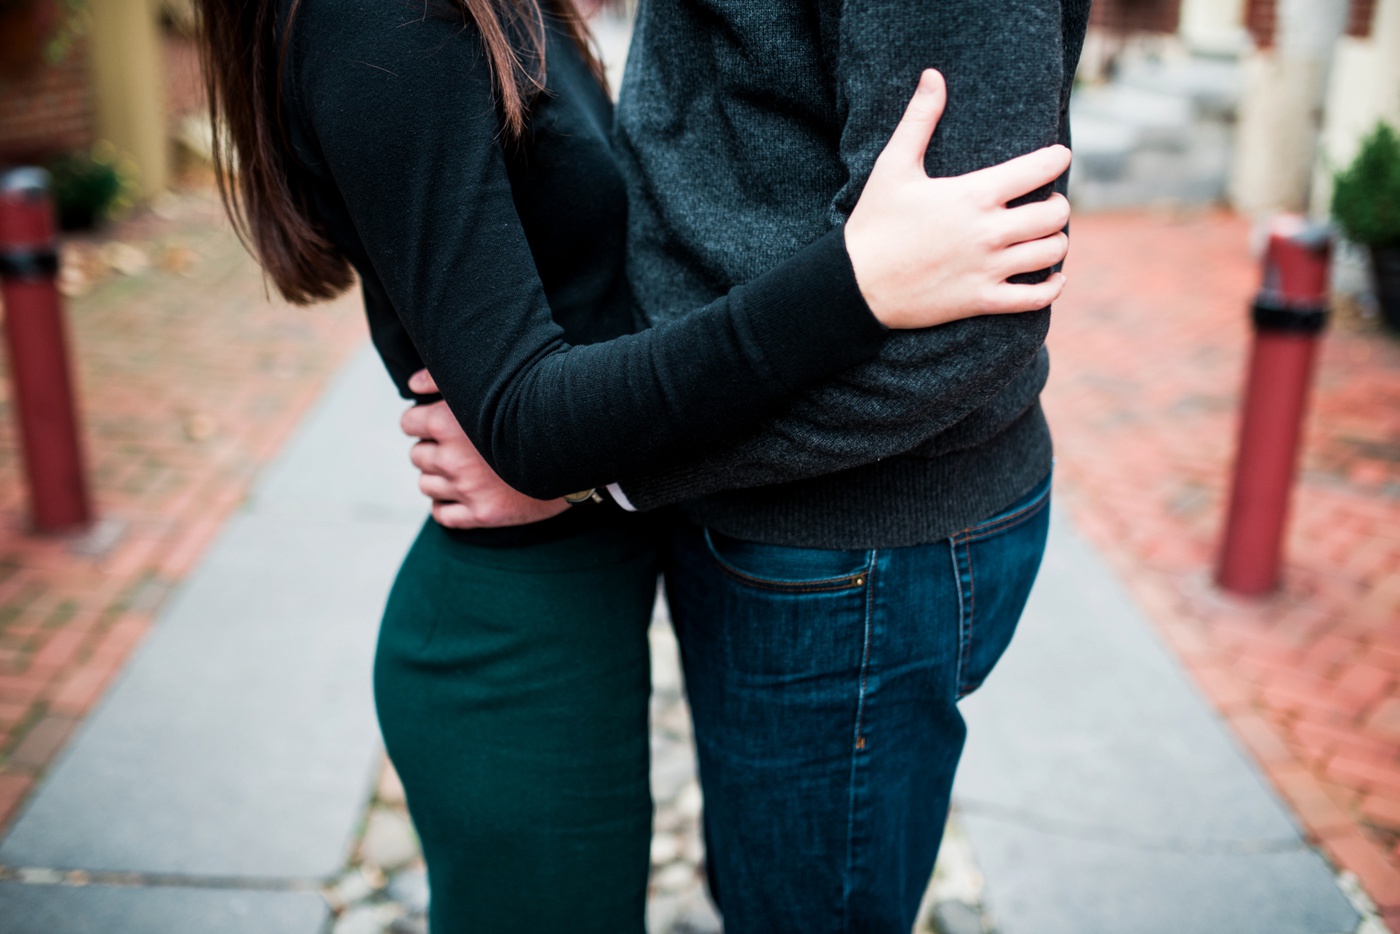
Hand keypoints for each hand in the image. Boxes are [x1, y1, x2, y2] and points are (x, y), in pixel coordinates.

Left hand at [401, 369, 570, 528]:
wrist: (577, 446)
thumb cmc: (532, 407)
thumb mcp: (490, 384)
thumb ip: (442, 379)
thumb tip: (411, 385)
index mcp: (447, 422)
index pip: (409, 423)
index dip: (422, 421)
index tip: (438, 422)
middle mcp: (453, 457)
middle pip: (418, 455)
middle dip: (433, 449)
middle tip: (458, 445)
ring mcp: (467, 489)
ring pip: (426, 485)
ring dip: (439, 476)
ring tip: (463, 468)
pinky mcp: (482, 514)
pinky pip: (442, 515)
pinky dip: (445, 505)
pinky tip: (463, 494)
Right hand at [845, 69, 1071, 328]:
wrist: (855, 284)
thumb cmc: (874, 222)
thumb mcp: (893, 167)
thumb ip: (919, 120)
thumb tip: (933, 76)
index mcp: (973, 194)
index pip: (1038, 169)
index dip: (1056, 159)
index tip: (1058, 157)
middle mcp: (988, 231)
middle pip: (1054, 214)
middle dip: (1057, 204)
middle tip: (1046, 203)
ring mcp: (987, 268)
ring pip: (1050, 252)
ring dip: (1054, 241)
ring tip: (1044, 236)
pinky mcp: (981, 300)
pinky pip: (1034, 298)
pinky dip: (1051, 287)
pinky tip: (1051, 278)